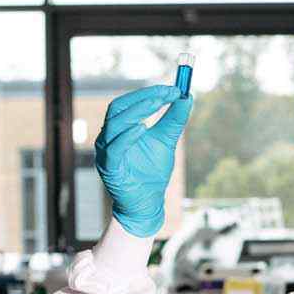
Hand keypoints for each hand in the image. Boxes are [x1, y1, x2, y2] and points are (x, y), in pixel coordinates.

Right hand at [94, 85, 192, 237]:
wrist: (146, 204)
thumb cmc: (152, 174)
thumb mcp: (166, 142)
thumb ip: (173, 121)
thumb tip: (187, 97)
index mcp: (120, 128)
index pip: (129, 102)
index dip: (150, 93)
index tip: (174, 89)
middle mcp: (109, 136)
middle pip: (119, 108)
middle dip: (143, 99)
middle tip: (166, 94)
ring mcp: (106, 152)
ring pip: (115, 125)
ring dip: (137, 112)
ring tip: (157, 104)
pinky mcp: (109, 168)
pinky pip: (115, 149)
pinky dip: (127, 137)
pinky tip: (142, 128)